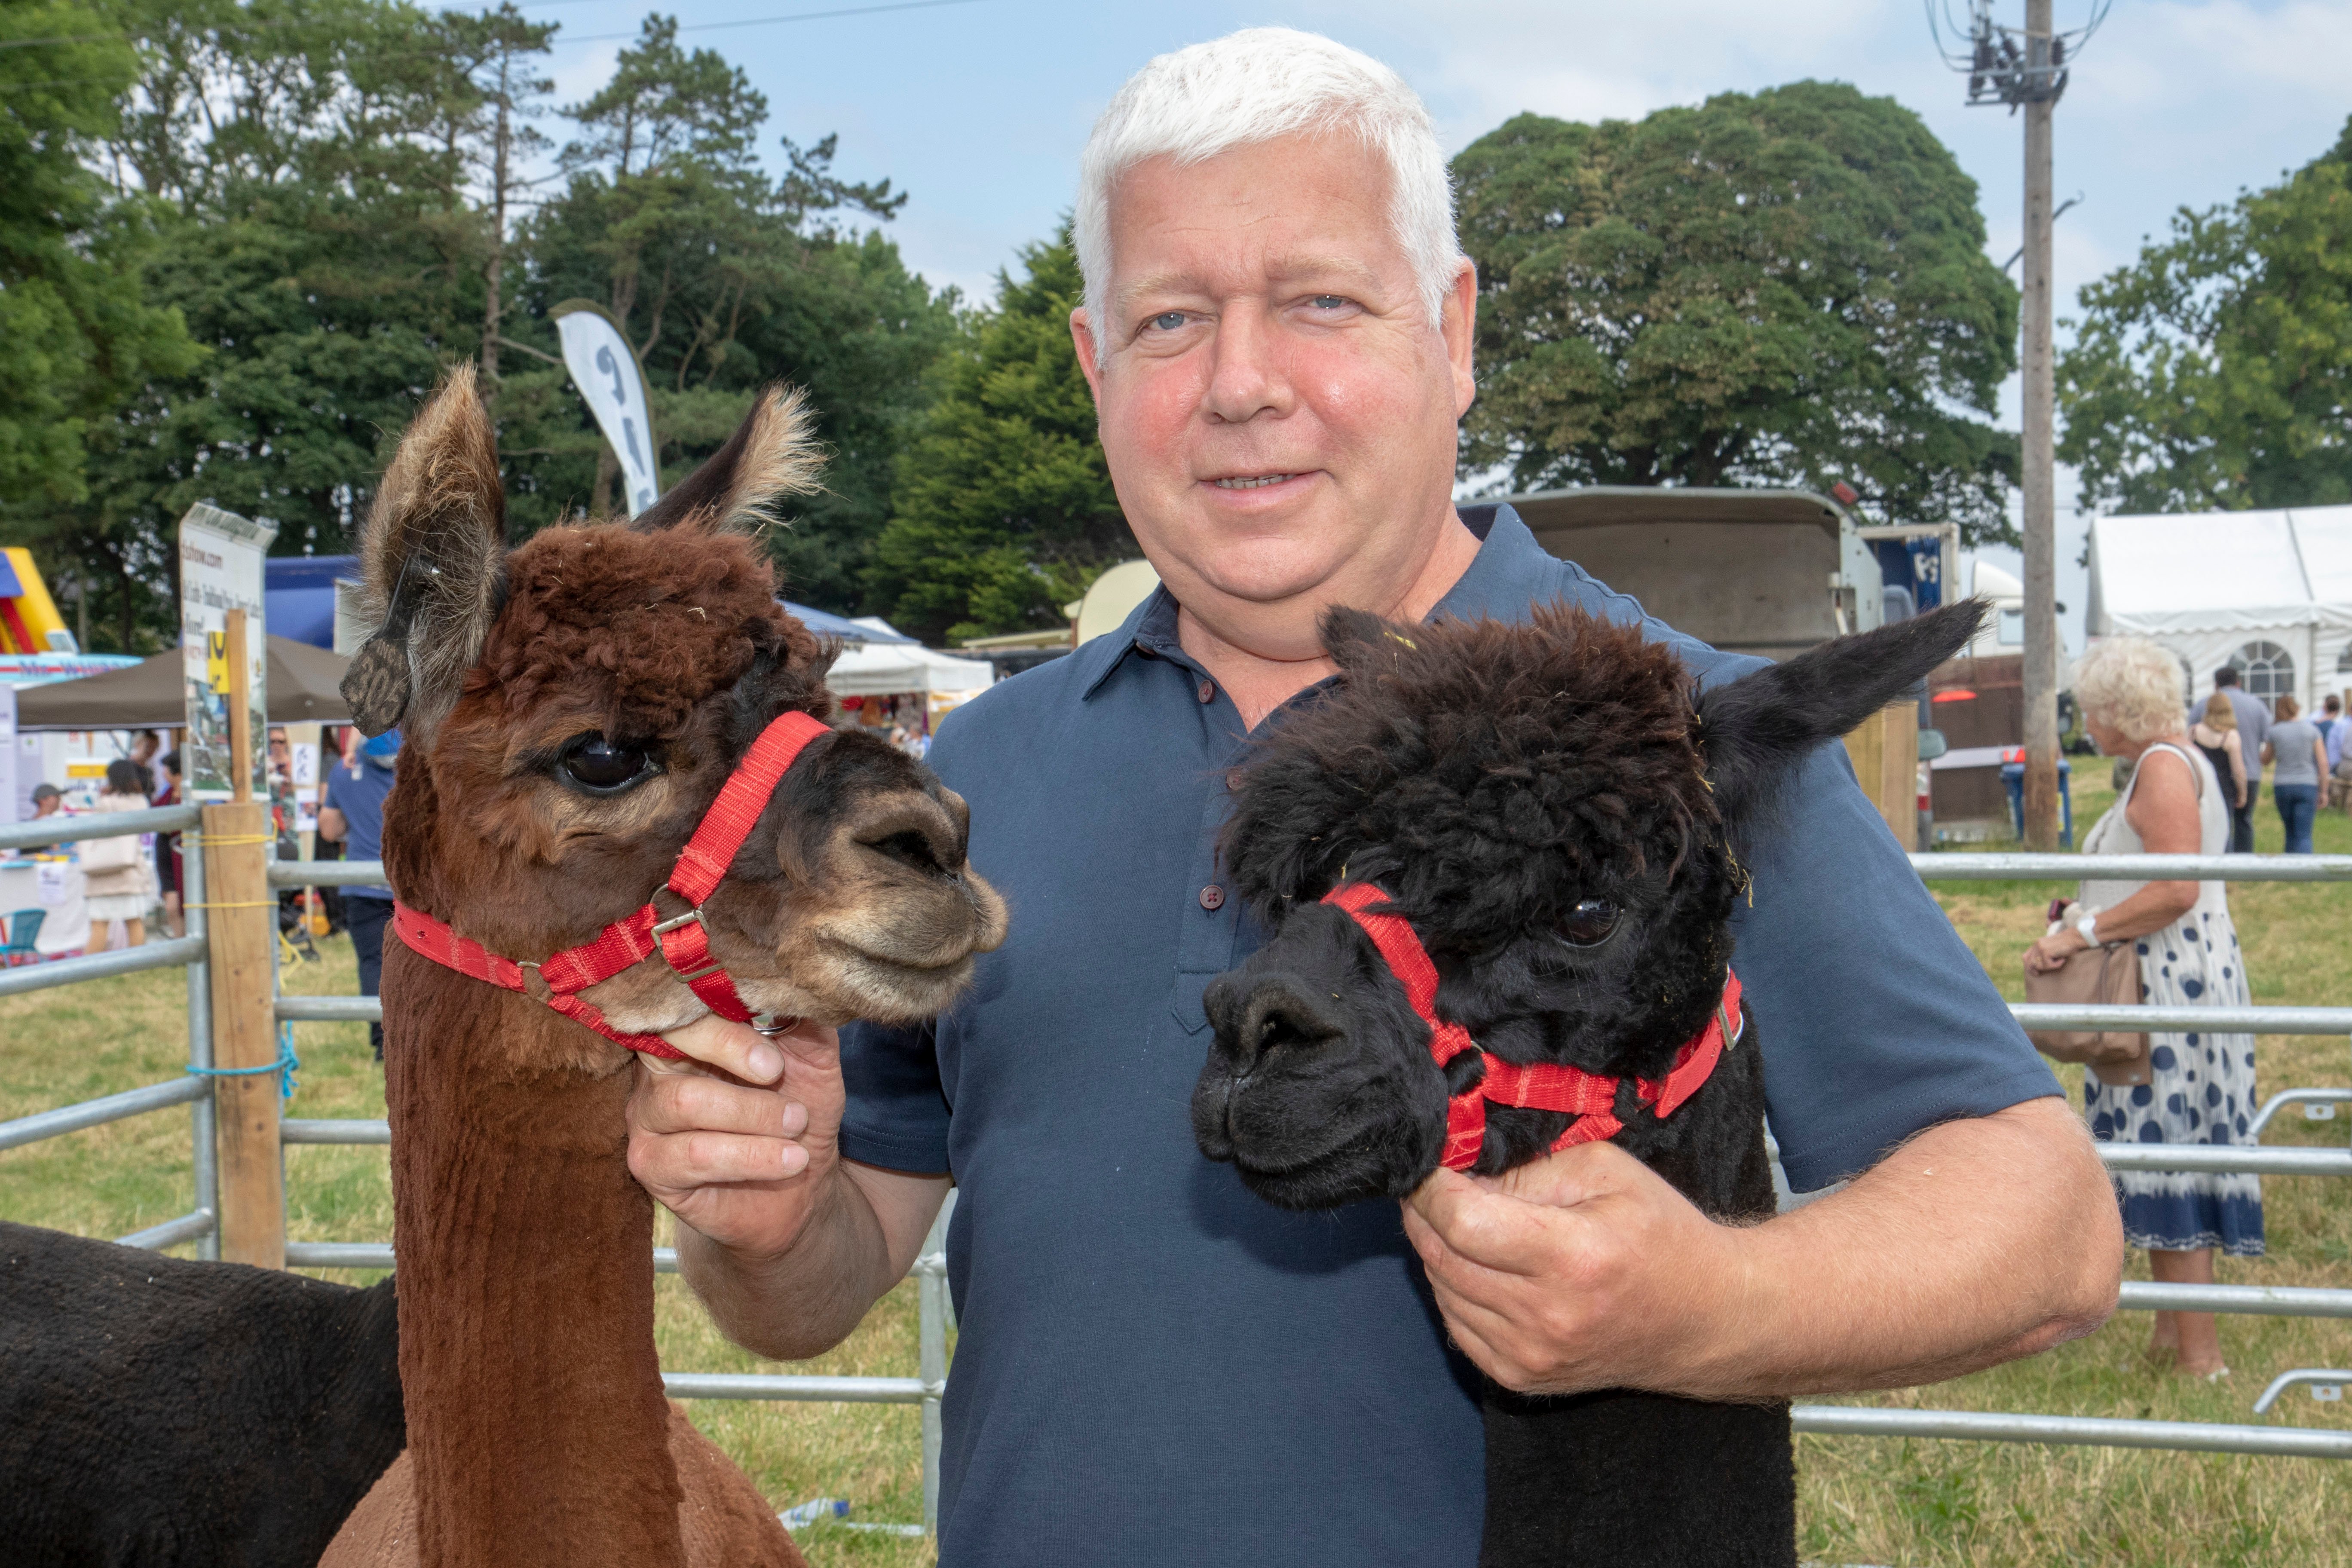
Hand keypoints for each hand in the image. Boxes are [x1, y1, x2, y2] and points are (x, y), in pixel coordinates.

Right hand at [625, 1014, 843, 1260]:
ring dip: (752, 1115)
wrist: (804, 1180)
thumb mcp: (814, 1057)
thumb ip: (801, 1017)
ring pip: (685, 1102)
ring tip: (797, 1125)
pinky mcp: (650, 1164)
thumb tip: (793, 984)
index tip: (773, 1043)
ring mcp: (647, 1115)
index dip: (726, 1014)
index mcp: (695, 1030)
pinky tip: (789, 1160)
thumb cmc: (799, 1109)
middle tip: (778, 1074)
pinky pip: (692, 1155)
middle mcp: (658, 1066)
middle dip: (732, 1052)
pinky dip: (750, 1157)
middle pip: (672, 1040)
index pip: (688, 1000)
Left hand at [1400, 1141, 1750, 1397]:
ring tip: (1459, 1218)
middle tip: (1431, 1183)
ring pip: (1442, 1291)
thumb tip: (1460, 1173)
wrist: (1707, 1318)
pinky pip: (1456, 1324)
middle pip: (1442, 1257)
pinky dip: (1453, 1288)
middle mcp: (1545, 1317)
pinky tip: (1476, 1263)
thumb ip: (1528, 1171)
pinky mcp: (1521, 1378)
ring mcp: (1530, 1356)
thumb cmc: (1661, 1235)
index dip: (1432, 1188)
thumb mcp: (1606, 1172)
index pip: (1463, 1223)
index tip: (1429, 1163)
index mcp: (1571, 1258)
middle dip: (1424, 1212)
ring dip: (1435, 1249)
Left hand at [2023, 926, 2087, 974]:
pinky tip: (2063, 959)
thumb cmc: (2067, 945)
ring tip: (2059, 961)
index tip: (2034, 972)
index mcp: (2037, 944)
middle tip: (2038, 974)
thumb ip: (2044, 955)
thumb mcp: (2052, 949)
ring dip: (2049, 967)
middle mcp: (2037, 944)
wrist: (2075, 938)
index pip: (2026, 956)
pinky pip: (2048, 965)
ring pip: (2039, 966)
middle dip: (2033, 970)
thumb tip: (2037, 967)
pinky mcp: (2046, 951)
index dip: (2028, 966)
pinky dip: (2057, 965)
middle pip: (2029, 962)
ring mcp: (2040, 947)